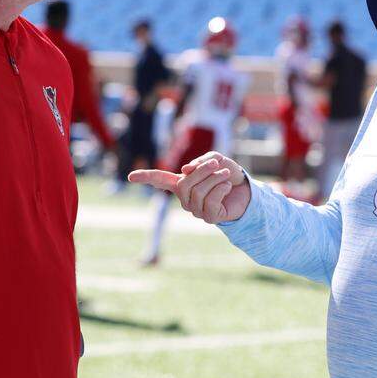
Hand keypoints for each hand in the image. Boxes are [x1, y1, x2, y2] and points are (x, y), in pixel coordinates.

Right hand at [128, 151, 250, 223]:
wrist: (246, 190)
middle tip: (217, 163)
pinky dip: (221, 189)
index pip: (160, 180)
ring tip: (226, 174)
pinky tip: (227, 187)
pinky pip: (210, 202)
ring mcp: (196, 210)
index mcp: (183, 182)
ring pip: (198, 193)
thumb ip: (201, 161)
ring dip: (214, 179)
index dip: (146, 177)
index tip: (130, 176)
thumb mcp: (216, 160)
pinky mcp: (209, 218)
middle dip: (202, 171)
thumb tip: (185, 171)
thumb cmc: (228, 174)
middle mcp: (185, 198)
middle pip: (184, 184)